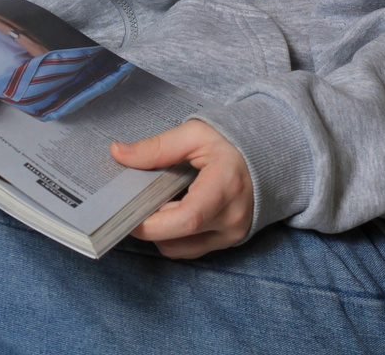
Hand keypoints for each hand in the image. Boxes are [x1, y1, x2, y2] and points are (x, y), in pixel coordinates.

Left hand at [110, 121, 253, 259]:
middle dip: (148, 225)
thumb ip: (156, 147)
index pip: (187, 218)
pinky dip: (172, 236)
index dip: (151, 222)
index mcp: (226, 186)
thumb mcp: (194, 135)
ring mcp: (231, 234)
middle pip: (178, 237)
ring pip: (179, 249)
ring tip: (155, 204)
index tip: (126, 213)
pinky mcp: (228, 242)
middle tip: (131, 204)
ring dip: (160, 233)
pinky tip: (170, 212)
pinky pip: (189, 250)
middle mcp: (232, 217)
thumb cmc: (229, 144)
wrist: (266, 158)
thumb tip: (118, 153)